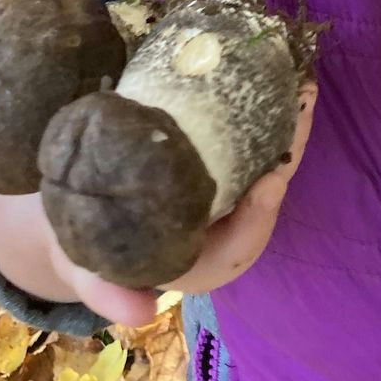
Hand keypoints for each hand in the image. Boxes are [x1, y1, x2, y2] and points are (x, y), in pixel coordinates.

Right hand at [0, 85, 317, 326]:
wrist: (76, 218)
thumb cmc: (88, 250)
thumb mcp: (90, 274)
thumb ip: (109, 293)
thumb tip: (138, 314)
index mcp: (202, 261)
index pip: (242, 243)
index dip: (260, 215)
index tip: (270, 182)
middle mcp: (222, 224)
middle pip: (266, 188)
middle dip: (290, 148)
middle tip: (305, 102)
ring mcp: (223, 186)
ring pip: (265, 155)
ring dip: (286, 118)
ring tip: (301, 76)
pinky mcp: (215, 156)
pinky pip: (246, 132)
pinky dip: (261, 104)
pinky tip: (268, 67)